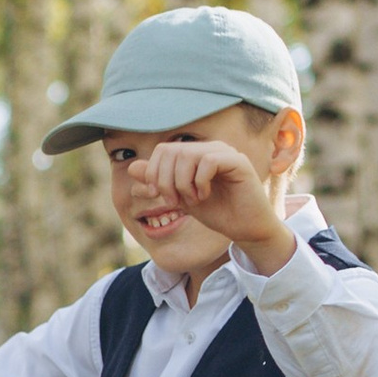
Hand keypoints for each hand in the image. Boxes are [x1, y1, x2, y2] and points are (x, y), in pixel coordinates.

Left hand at [122, 136, 291, 268]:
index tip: (161, 196)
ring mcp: (225, 152)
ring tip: (192, 200)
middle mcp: (210, 148)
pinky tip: (205, 195)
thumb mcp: (180, 198)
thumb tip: (132, 167)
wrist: (245, 228)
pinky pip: (209, 161)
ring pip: (188, 155)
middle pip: (172, 151)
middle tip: (175, 201)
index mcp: (196, 153)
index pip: (163, 150)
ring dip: (183, 183)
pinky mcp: (238, 161)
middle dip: (166, 180)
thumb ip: (160, 182)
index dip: (155, 173)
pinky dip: (200, 182)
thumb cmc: (217, 212)